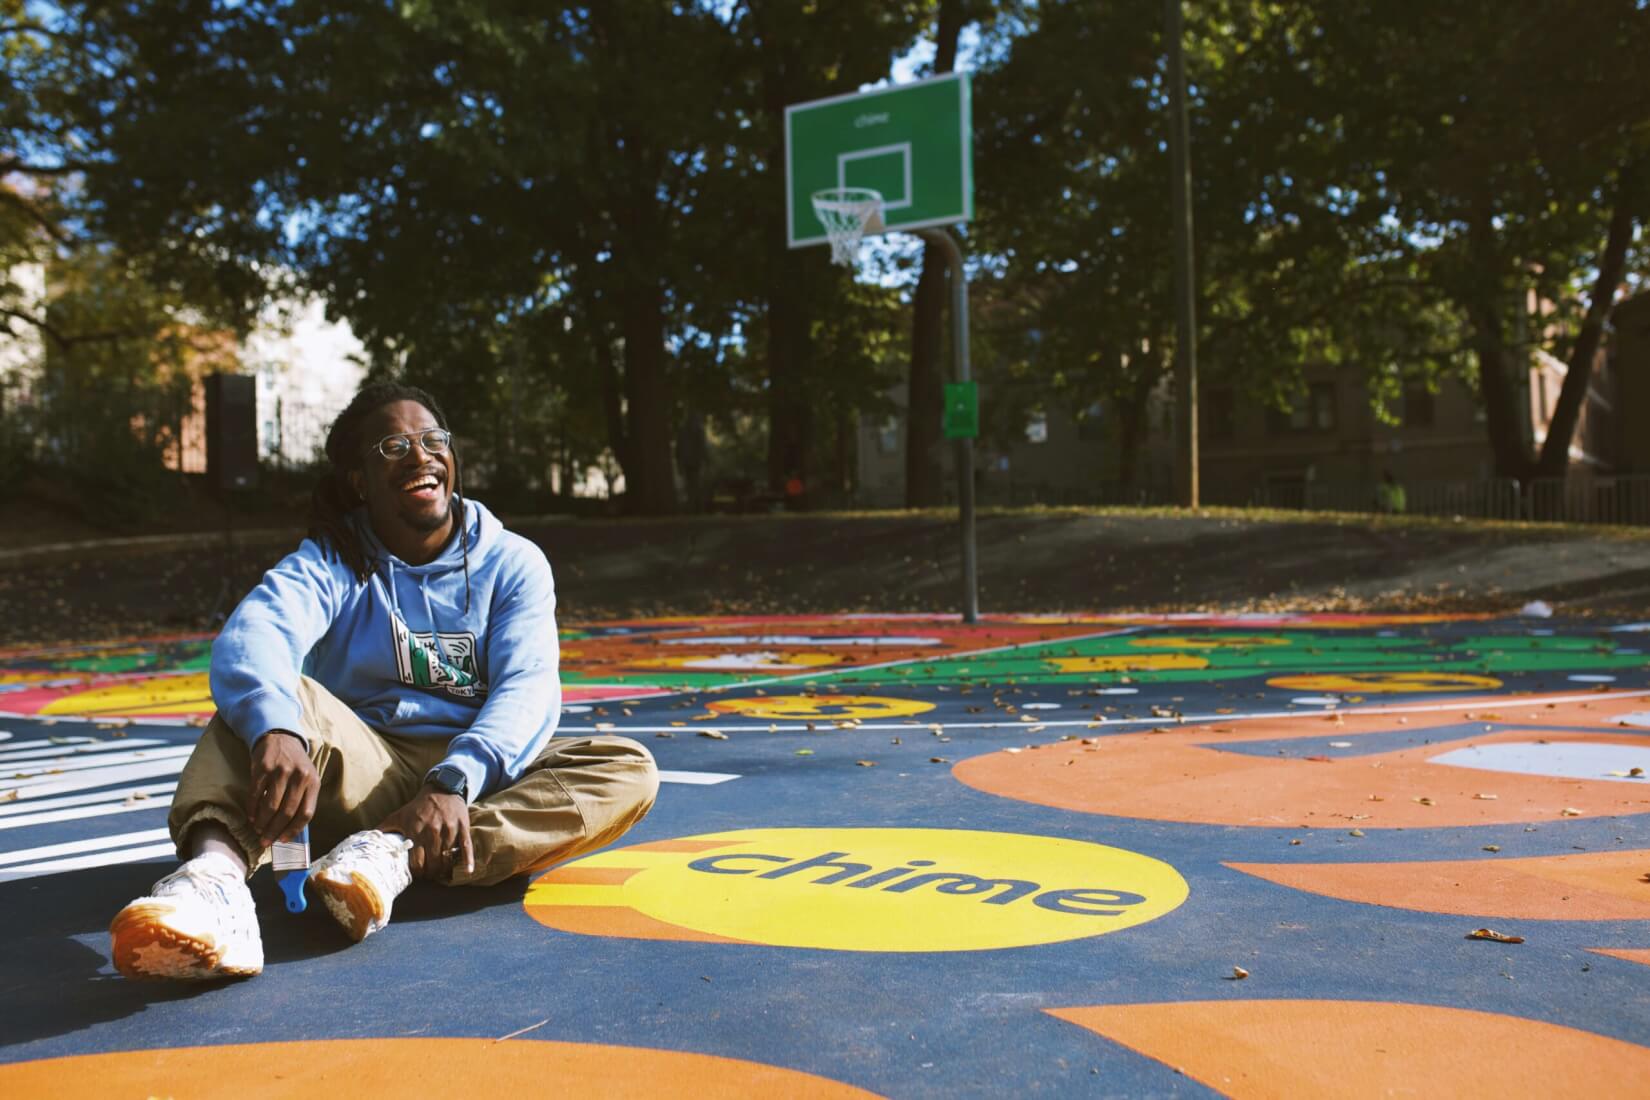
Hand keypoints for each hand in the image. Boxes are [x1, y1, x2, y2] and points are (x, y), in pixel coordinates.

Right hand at [247, 730, 318, 846]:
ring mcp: (281, 772)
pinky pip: (256, 795)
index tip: (284, 840)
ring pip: (271, 806)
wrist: (280, 737)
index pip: (306, 813)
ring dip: (262, 823)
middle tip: (266, 841)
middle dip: (274, 830)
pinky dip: (252, 809)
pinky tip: (251, 817)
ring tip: (258, 830)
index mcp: (313, 782)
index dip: (294, 830)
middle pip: (287, 812)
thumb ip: (303, 799)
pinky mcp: (263, 768)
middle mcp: (299, 777)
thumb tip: (291, 830)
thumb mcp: (307, 778)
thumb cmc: (295, 764)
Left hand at [379, 786, 472, 880]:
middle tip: (430, 876)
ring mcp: (448, 829)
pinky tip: (467, 870)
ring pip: (447, 857)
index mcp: (415, 830)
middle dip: (431, 873)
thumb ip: (383, 829)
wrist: (442, 789)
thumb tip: (367, 841)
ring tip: (440, 873)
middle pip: (433, 862)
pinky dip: (467, 859)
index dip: (417, 872)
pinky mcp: (462, 826)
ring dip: (444, 868)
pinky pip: (466, 846)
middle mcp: (432, 830)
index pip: (416, 861)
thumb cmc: (418, 806)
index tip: (417, 875)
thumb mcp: (399, 815)